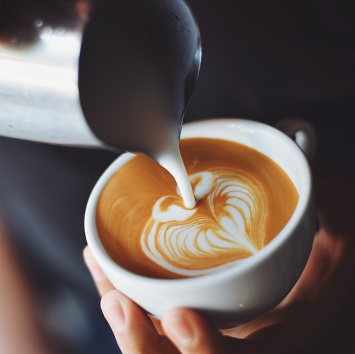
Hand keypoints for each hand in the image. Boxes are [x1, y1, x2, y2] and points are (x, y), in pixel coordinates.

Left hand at [83, 169, 354, 353]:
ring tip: (108, 291)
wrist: (316, 244)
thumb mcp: (336, 222)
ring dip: (128, 325)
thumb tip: (298, 138)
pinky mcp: (194, 304)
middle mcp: (243, 331)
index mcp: (282, 327)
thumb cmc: (325, 238)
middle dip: (145, 345)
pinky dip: (125, 296)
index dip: (208, 350)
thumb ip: (320, 192)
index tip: (181, 317)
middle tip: (120, 304)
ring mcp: (214, 321)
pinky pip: (151, 312)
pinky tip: (106, 271)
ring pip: (161, 345)